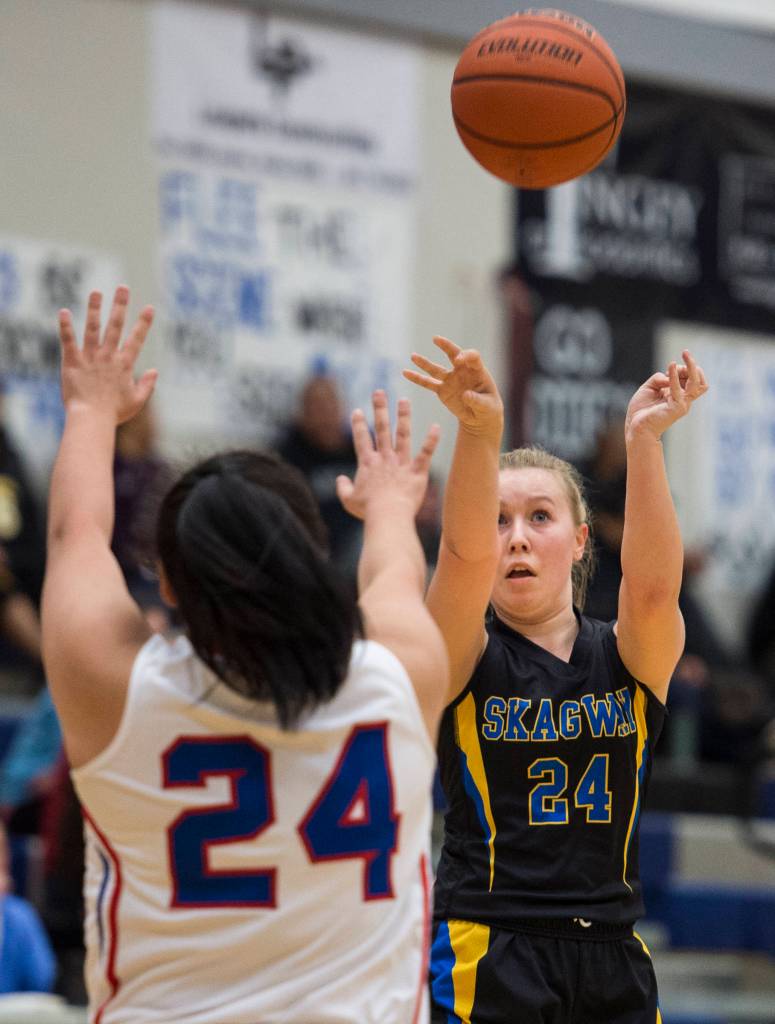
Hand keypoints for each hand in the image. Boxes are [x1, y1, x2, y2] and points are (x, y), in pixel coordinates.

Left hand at [58, 286, 156, 424]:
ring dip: (94, 308)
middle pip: (116, 326)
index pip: (136, 339)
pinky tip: (63, 311)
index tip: (149, 307)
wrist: (92, 419)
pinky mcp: (72, 362)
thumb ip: (147, 385)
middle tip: (123, 288)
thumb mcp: (136, 401)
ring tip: (96, 292)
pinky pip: (68, 340)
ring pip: (93, 328)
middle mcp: (108, 356)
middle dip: (120, 305)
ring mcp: (90, 357)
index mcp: (124, 365)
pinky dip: (66, 326)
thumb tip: (155, 371)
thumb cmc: (114, 413)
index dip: (144, 323)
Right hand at [336, 391, 439, 520]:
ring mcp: (401, 464)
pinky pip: (425, 453)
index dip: (359, 424)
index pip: (362, 439)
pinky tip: (437, 427)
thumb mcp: (349, 500)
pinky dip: (432, 440)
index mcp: (368, 464)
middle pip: (381, 429)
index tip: (357, 411)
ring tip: (404, 401)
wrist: (388, 516)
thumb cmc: (368, 511)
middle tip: (379, 392)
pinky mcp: (417, 472)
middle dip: (379, 409)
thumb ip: (343, 488)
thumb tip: (339, 480)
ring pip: (403, 435)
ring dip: (403, 416)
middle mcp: (385, 459)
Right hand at [403, 336, 502, 436]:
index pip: (472, 357)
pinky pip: (428, 383)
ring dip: (424, 362)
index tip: (458, 360)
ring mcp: (451, 379)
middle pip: (454, 354)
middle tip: (436, 339)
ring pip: (436, 369)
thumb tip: (466, 395)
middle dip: (446, 346)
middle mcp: (463, 371)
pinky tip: (406, 372)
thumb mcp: (487, 407)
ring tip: (413, 356)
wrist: (480, 418)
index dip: (466, 356)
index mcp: (478, 371)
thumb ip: (478, 400)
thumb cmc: (488, 409)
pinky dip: (417, 378)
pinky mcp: (442, 390)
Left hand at [625, 349, 707, 441]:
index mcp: (679, 395)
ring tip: (686, 354)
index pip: (692, 379)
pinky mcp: (675, 408)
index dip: (685, 369)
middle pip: (699, 380)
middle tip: (685, 352)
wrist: (635, 428)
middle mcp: (684, 400)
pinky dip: (675, 376)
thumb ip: (659, 378)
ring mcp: (682, 404)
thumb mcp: (649, 388)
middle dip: (693, 365)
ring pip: (697, 384)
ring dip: (692, 367)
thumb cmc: (641, 410)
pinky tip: (670, 367)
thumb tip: (668, 374)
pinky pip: (679, 390)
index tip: (671, 367)